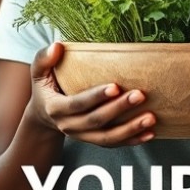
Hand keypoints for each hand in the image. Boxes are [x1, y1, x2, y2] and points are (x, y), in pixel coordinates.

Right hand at [28, 43, 155, 146]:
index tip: (115, 86)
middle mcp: (69, 126)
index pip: (78, 104)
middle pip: (96, 121)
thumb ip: (44, 58)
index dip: (96, 96)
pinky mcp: (93, 140)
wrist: (44, 115)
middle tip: (140, 95)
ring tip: (150, 117)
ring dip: (130, 129)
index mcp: (56, 108)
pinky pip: (114, 144)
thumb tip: (58, 46)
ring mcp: (82, 136)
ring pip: (107, 138)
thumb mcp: (39, 72)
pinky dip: (132, 140)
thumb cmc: (46, 87)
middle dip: (119, 109)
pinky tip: (149, 133)